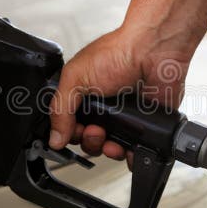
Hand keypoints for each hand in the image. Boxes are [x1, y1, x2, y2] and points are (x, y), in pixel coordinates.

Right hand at [49, 23, 191, 159]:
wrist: (152, 51)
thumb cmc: (117, 53)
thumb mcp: (75, 77)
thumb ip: (60, 108)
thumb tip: (54, 137)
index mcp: (85, 94)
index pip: (70, 124)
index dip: (70, 133)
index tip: (74, 131)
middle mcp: (104, 106)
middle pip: (89, 139)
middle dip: (89, 141)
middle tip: (95, 131)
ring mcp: (125, 116)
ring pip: (111, 147)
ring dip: (107, 150)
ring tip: (111, 141)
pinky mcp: (145, 124)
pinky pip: (135, 149)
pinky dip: (130, 156)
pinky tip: (127, 150)